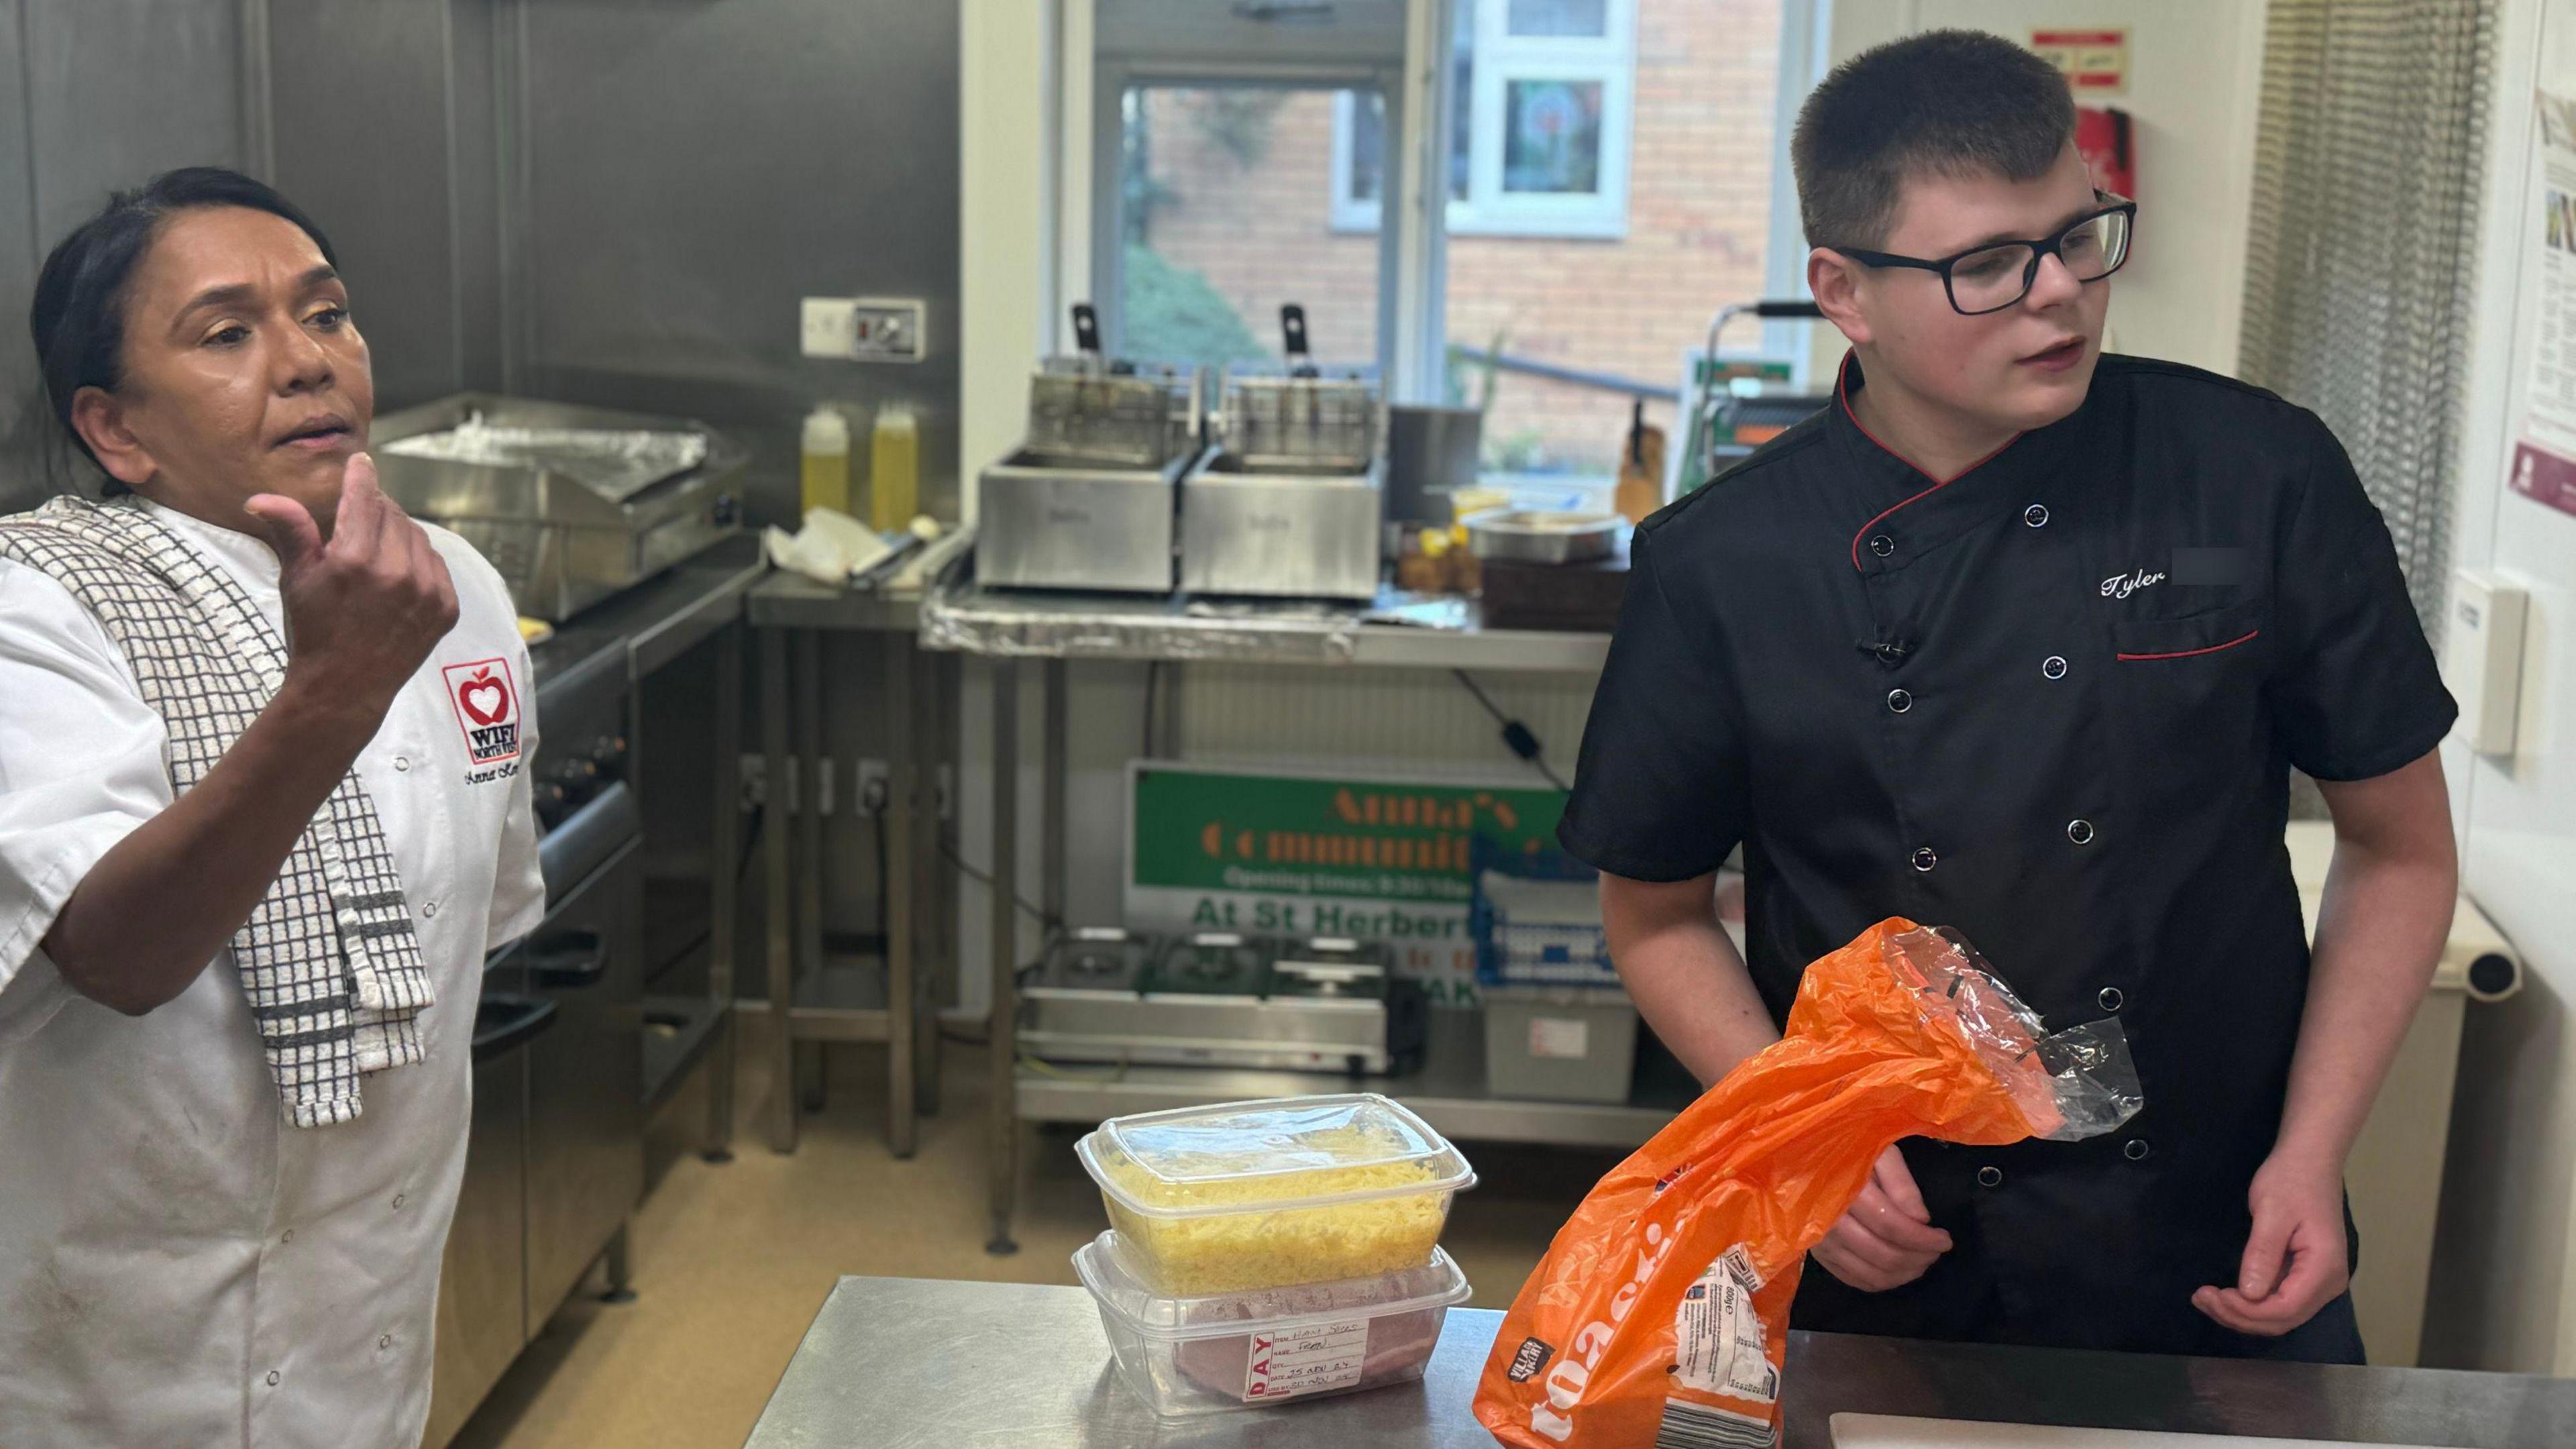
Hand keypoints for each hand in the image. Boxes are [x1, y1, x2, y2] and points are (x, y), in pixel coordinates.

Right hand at [244, 452, 458, 729]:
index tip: (361, 462)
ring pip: (417, 536)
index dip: (361, 475)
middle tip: (357, 522)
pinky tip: (397, 575)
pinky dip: (419, 561)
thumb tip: (260, 498)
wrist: (344, 689)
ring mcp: (427, 591)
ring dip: (398, 534)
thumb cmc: (313, 631)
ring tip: (374, 553)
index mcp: (355, 560)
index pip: (364, 497)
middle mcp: (396, 573)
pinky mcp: (446, 608)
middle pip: (393, 514)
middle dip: (374, 511)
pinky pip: (437, 563)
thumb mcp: (295, 579)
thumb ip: (290, 531)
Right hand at [1812, 1145, 1952, 1291]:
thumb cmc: (1846, 1144)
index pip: (1892, 1227)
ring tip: (1922, 1261)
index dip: (1924, 1239)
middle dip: (1919, 1258)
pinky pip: (1853, 1280)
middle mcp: (1830, 1222)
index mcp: (1846, 1191)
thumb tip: (1921, 1220)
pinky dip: (1881, 1282)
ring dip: (1904, 1274)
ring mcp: (1821, 1243)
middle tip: (1936, 1252)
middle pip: (1883, 1255)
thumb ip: (1901, 1182)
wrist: (1804, 1153)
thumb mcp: (1878, 1149)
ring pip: (1870, 1274)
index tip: (1945, 1240)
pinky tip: (1898, 1271)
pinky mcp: (1818, 1255)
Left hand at [2193, 1151, 2348, 1335]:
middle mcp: (2328, 1283)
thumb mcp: (2272, 1213)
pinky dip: (2251, 1304)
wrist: (2309, 1160)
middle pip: (2283, 1319)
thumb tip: (2250, 1295)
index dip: (2247, 1312)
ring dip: (2242, 1314)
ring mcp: (2319, 1282)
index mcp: (2324, 1268)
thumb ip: (2262, 1255)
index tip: (2214, 1296)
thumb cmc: (2291, 1180)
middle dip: (2240, 1316)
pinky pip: (2279, 1301)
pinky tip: (2225, 1295)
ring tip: (2205, 1299)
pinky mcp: (2306, 1276)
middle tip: (2201, 1298)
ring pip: (2280, 1315)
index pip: (2285, 1309)